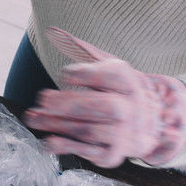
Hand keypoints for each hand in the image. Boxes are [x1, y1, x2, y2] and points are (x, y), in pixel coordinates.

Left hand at [22, 27, 185, 167]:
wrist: (151, 122)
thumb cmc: (120, 88)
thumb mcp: (106, 64)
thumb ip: (80, 48)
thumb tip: (52, 31)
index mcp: (128, 81)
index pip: (110, 76)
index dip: (85, 75)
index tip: (65, 74)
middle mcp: (131, 108)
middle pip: (103, 107)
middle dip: (70, 104)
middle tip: (43, 99)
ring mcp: (124, 134)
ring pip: (91, 130)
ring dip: (58, 125)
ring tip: (34, 118)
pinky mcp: (113, 154)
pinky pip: (89, 151)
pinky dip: (66, 147)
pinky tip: (47, 141)